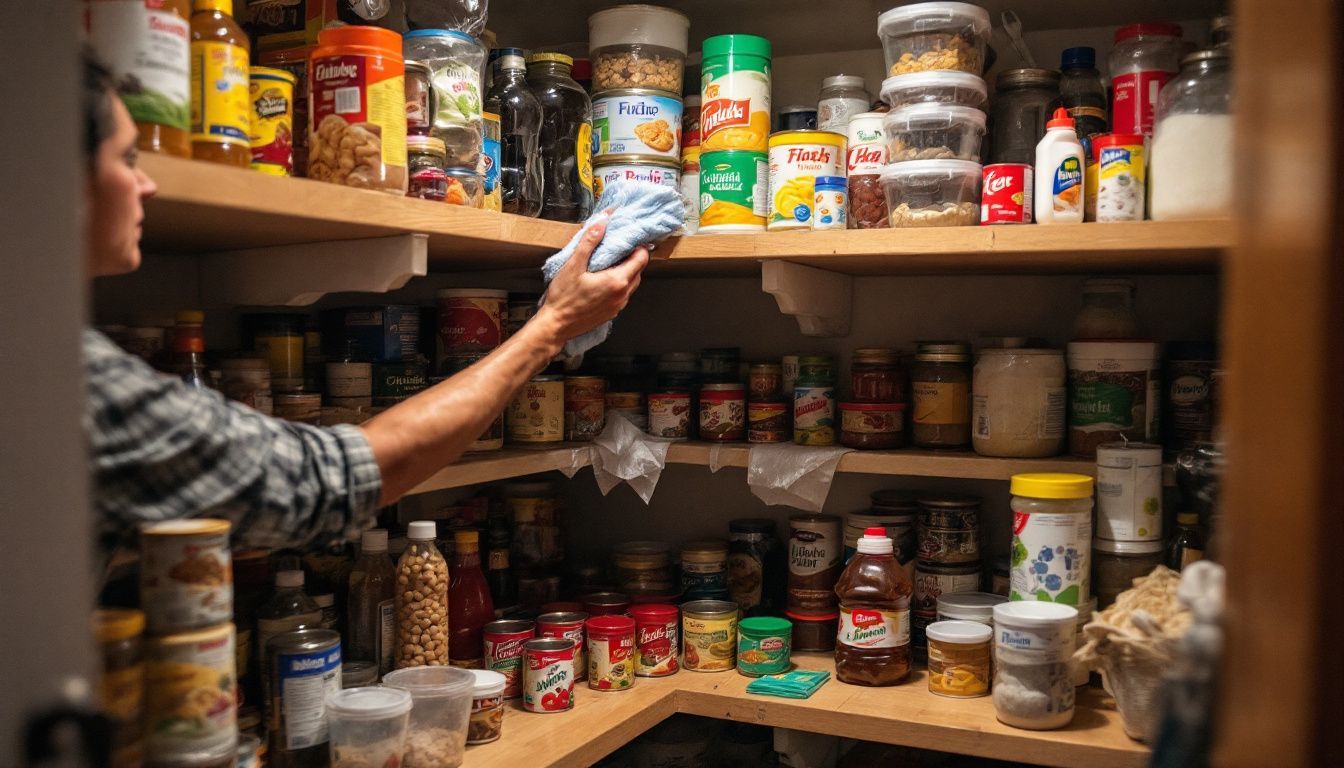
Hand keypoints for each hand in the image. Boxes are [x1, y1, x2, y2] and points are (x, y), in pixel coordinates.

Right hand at [537, 210, 648, 341]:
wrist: (555, 325)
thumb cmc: (563, 297)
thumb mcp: (574, 265)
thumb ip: (590, 241)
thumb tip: (602, 222)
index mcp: (617, 281)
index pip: (641, 259)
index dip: (638, 247)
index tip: (629, 240)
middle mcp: (622, 295)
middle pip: (639, 271)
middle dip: (632, 258)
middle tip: (619, 249)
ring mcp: (618, 306)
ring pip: (632, 284)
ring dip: (626, 272)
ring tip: (611, 263)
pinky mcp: (612, 313)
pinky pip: (623, 295)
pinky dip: (619, 285)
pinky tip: (604, 280)